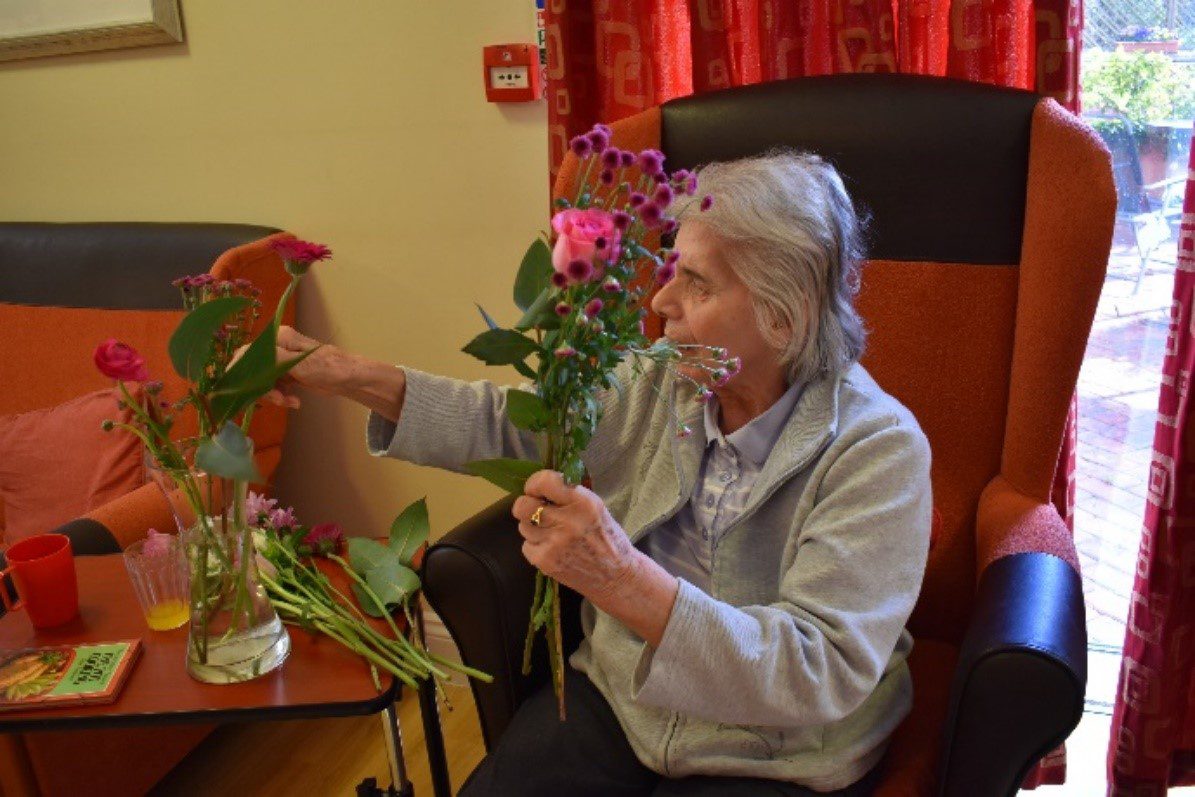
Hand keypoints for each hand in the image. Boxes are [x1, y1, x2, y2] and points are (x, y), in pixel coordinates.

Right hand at [232, 326, 347, 409]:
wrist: (350, 379)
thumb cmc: (328, 367)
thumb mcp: (298, 363)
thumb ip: (272, 358)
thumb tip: (244, 354)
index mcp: (279, 338)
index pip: (249, 352)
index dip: (242, 371)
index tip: (240, 389)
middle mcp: (278, 347)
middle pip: (255, 369)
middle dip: (263, 388)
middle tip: (278, 400)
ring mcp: (283, 361)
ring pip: (265, 380)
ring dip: (274, 395)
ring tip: (290, 402)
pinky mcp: (289, 374)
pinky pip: (275, 386)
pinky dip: (282, 396)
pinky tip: (294, 402)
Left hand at [512, 470, 639, 601]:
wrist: (616, 577)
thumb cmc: (608, 539)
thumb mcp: (597, 508)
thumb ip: (570, 494)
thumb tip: (542, 484)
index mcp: (583, 503)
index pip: (543, 482)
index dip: (534, 484)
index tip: (537, 490)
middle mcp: (567, 521)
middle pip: (522, 505)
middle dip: (526, 505)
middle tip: (536, 509)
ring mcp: (553, 543)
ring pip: (522, 525)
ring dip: (532, 526)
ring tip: (550, 531)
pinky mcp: (544, 561)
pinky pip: (526, 545)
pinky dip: (535, 545)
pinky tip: (552, 548)